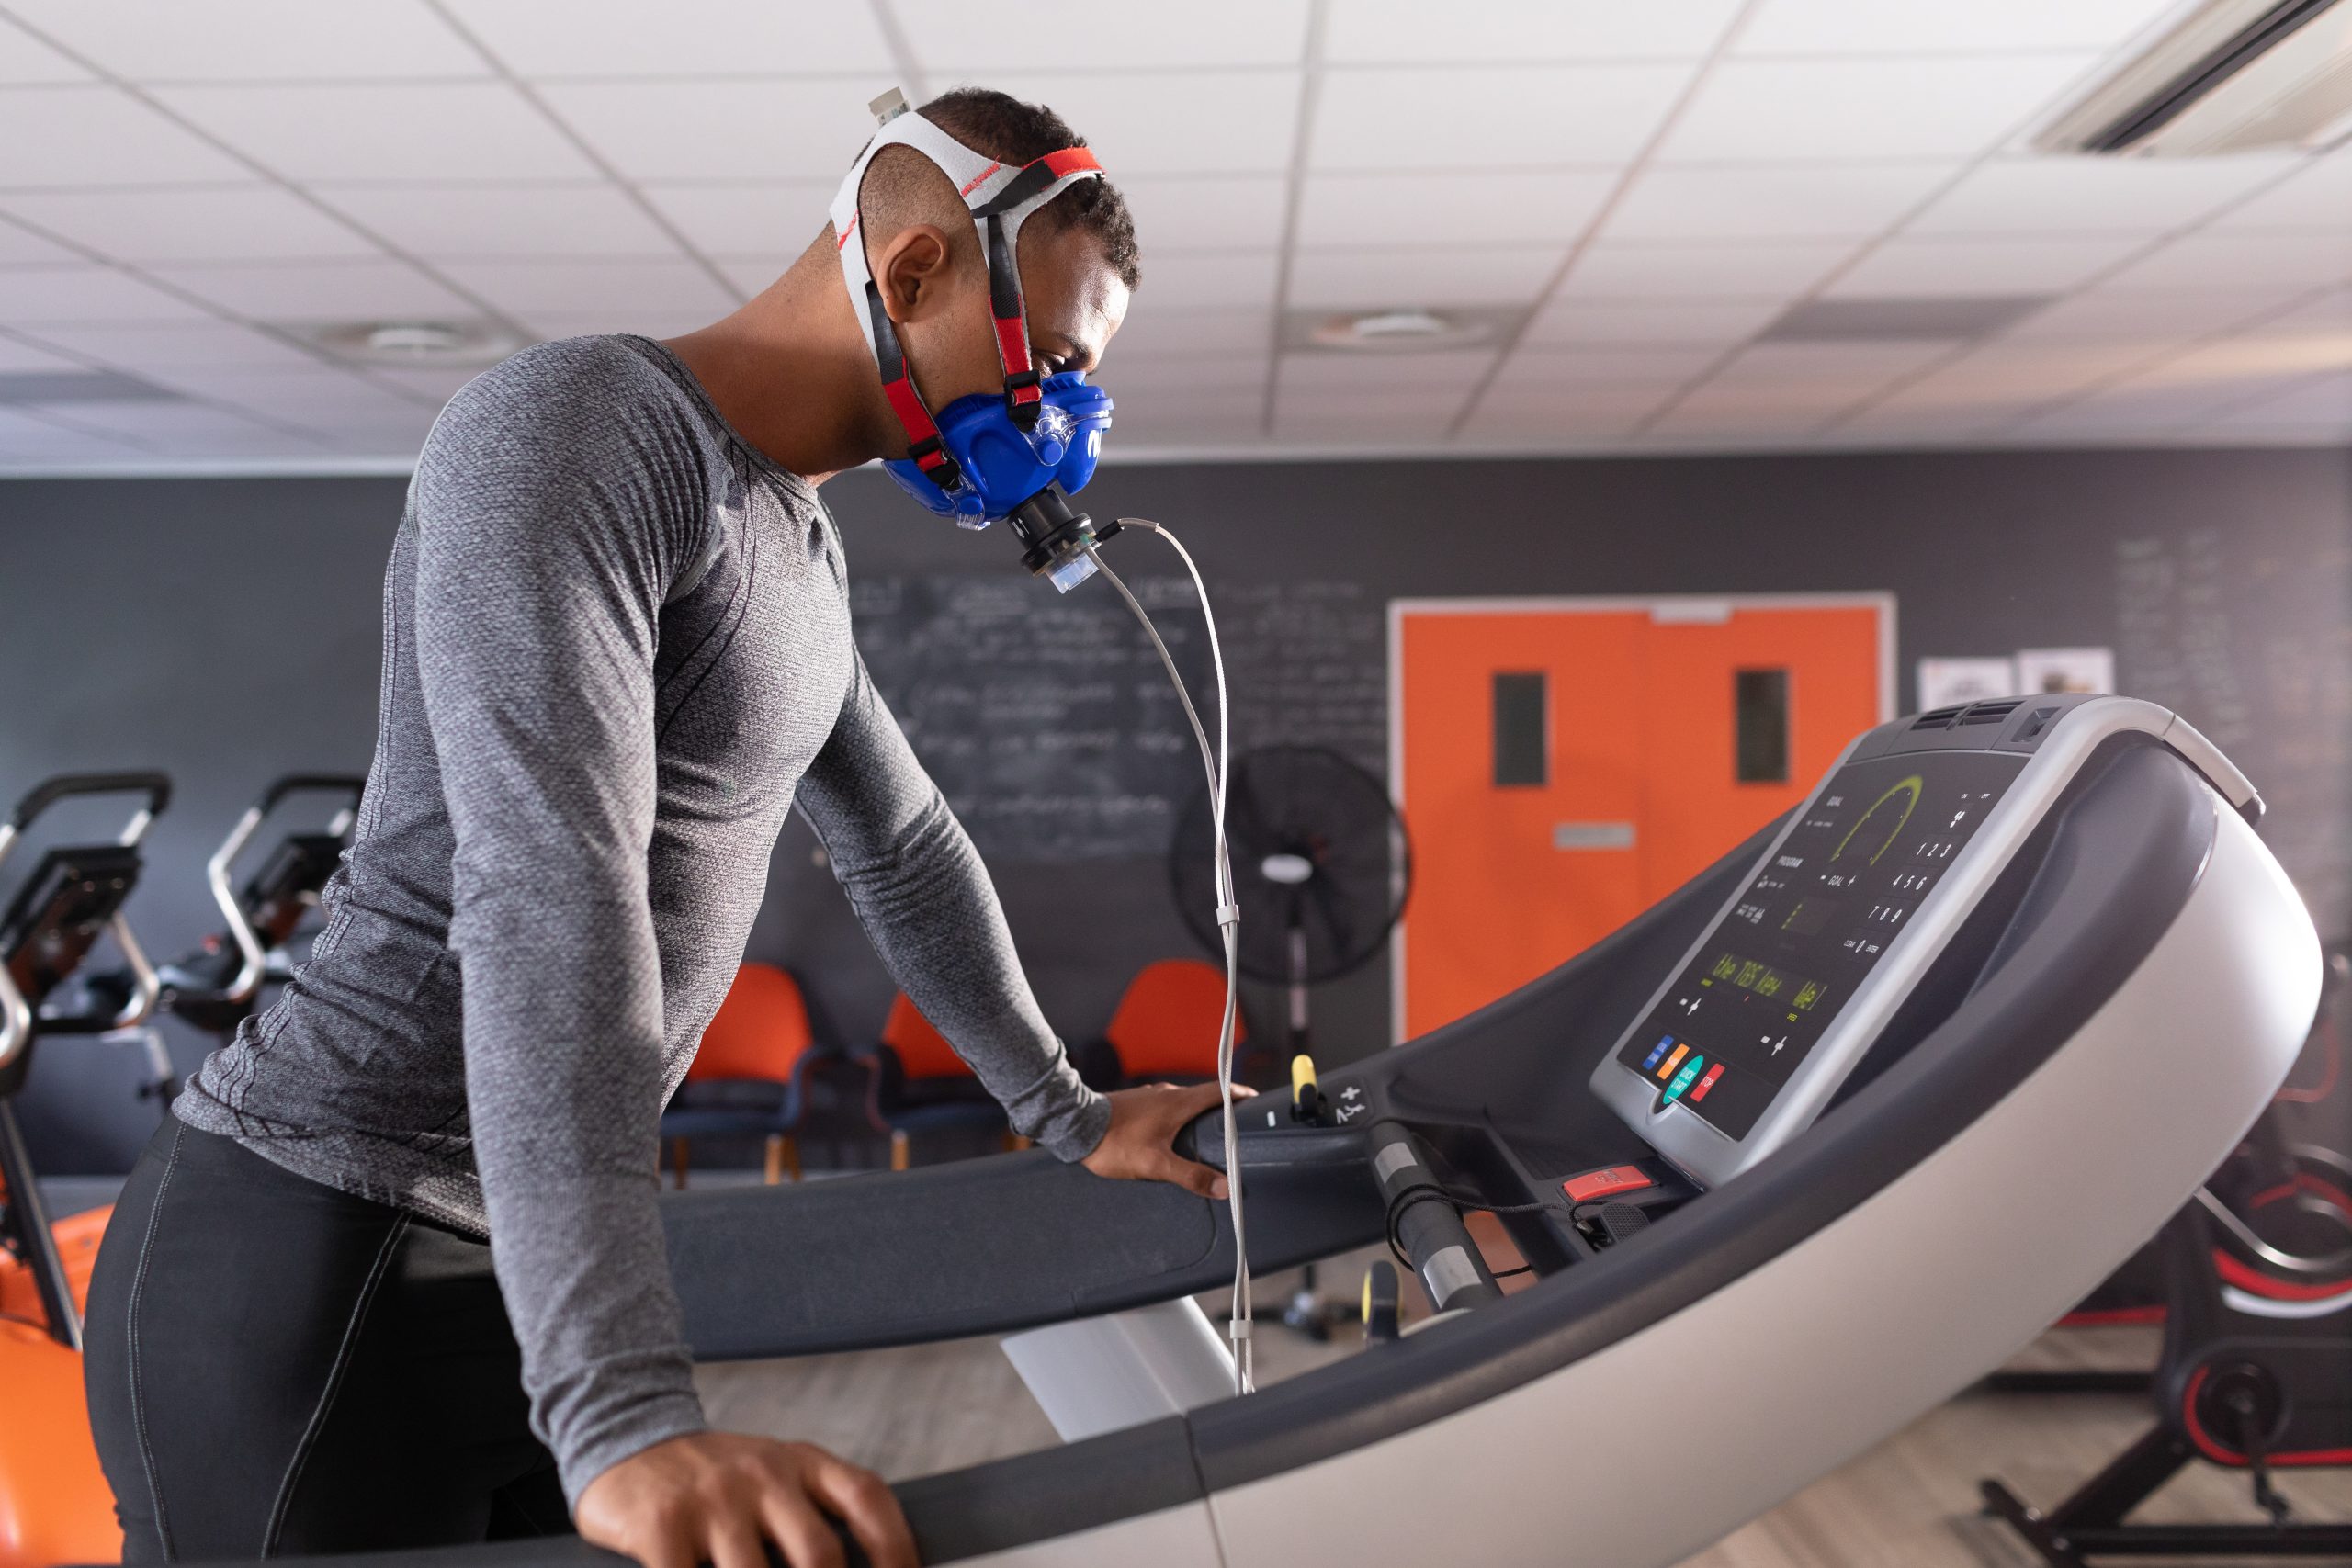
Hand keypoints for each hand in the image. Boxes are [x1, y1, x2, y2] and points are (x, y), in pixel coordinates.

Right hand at [576, 1432, 915, 1567]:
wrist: (623, 1433)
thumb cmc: (713, 1478)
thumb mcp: (772, 1476)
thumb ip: (812, 1517)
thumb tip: (865, 1565)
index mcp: (802, 1461)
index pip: (867, 1500)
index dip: (896, 1548)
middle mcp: (764, 1474)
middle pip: (819, 1555)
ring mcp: (714, 1499)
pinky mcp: (662, 1525)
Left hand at [1082, 1081, 1254, 1198]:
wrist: (1075, 1126)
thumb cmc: (1114, 1141)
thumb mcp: (1155, 1164)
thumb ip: (1190, 1175)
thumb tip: (1224, 1187)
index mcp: (1178, 1102)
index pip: (1220, 1091)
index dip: (1240, 1095)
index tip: (1256, 1100)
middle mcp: (1167, 1094)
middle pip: (1205, 1096)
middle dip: (1223, 1109)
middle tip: (1237, 1125)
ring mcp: (1151, 1097)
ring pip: (1184, 1103)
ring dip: (1199, 1114)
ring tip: (1208, 1135)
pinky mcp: (1137, 1104)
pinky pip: (1166, 1108)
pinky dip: (1179, 1118)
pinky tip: (1172, 1137)